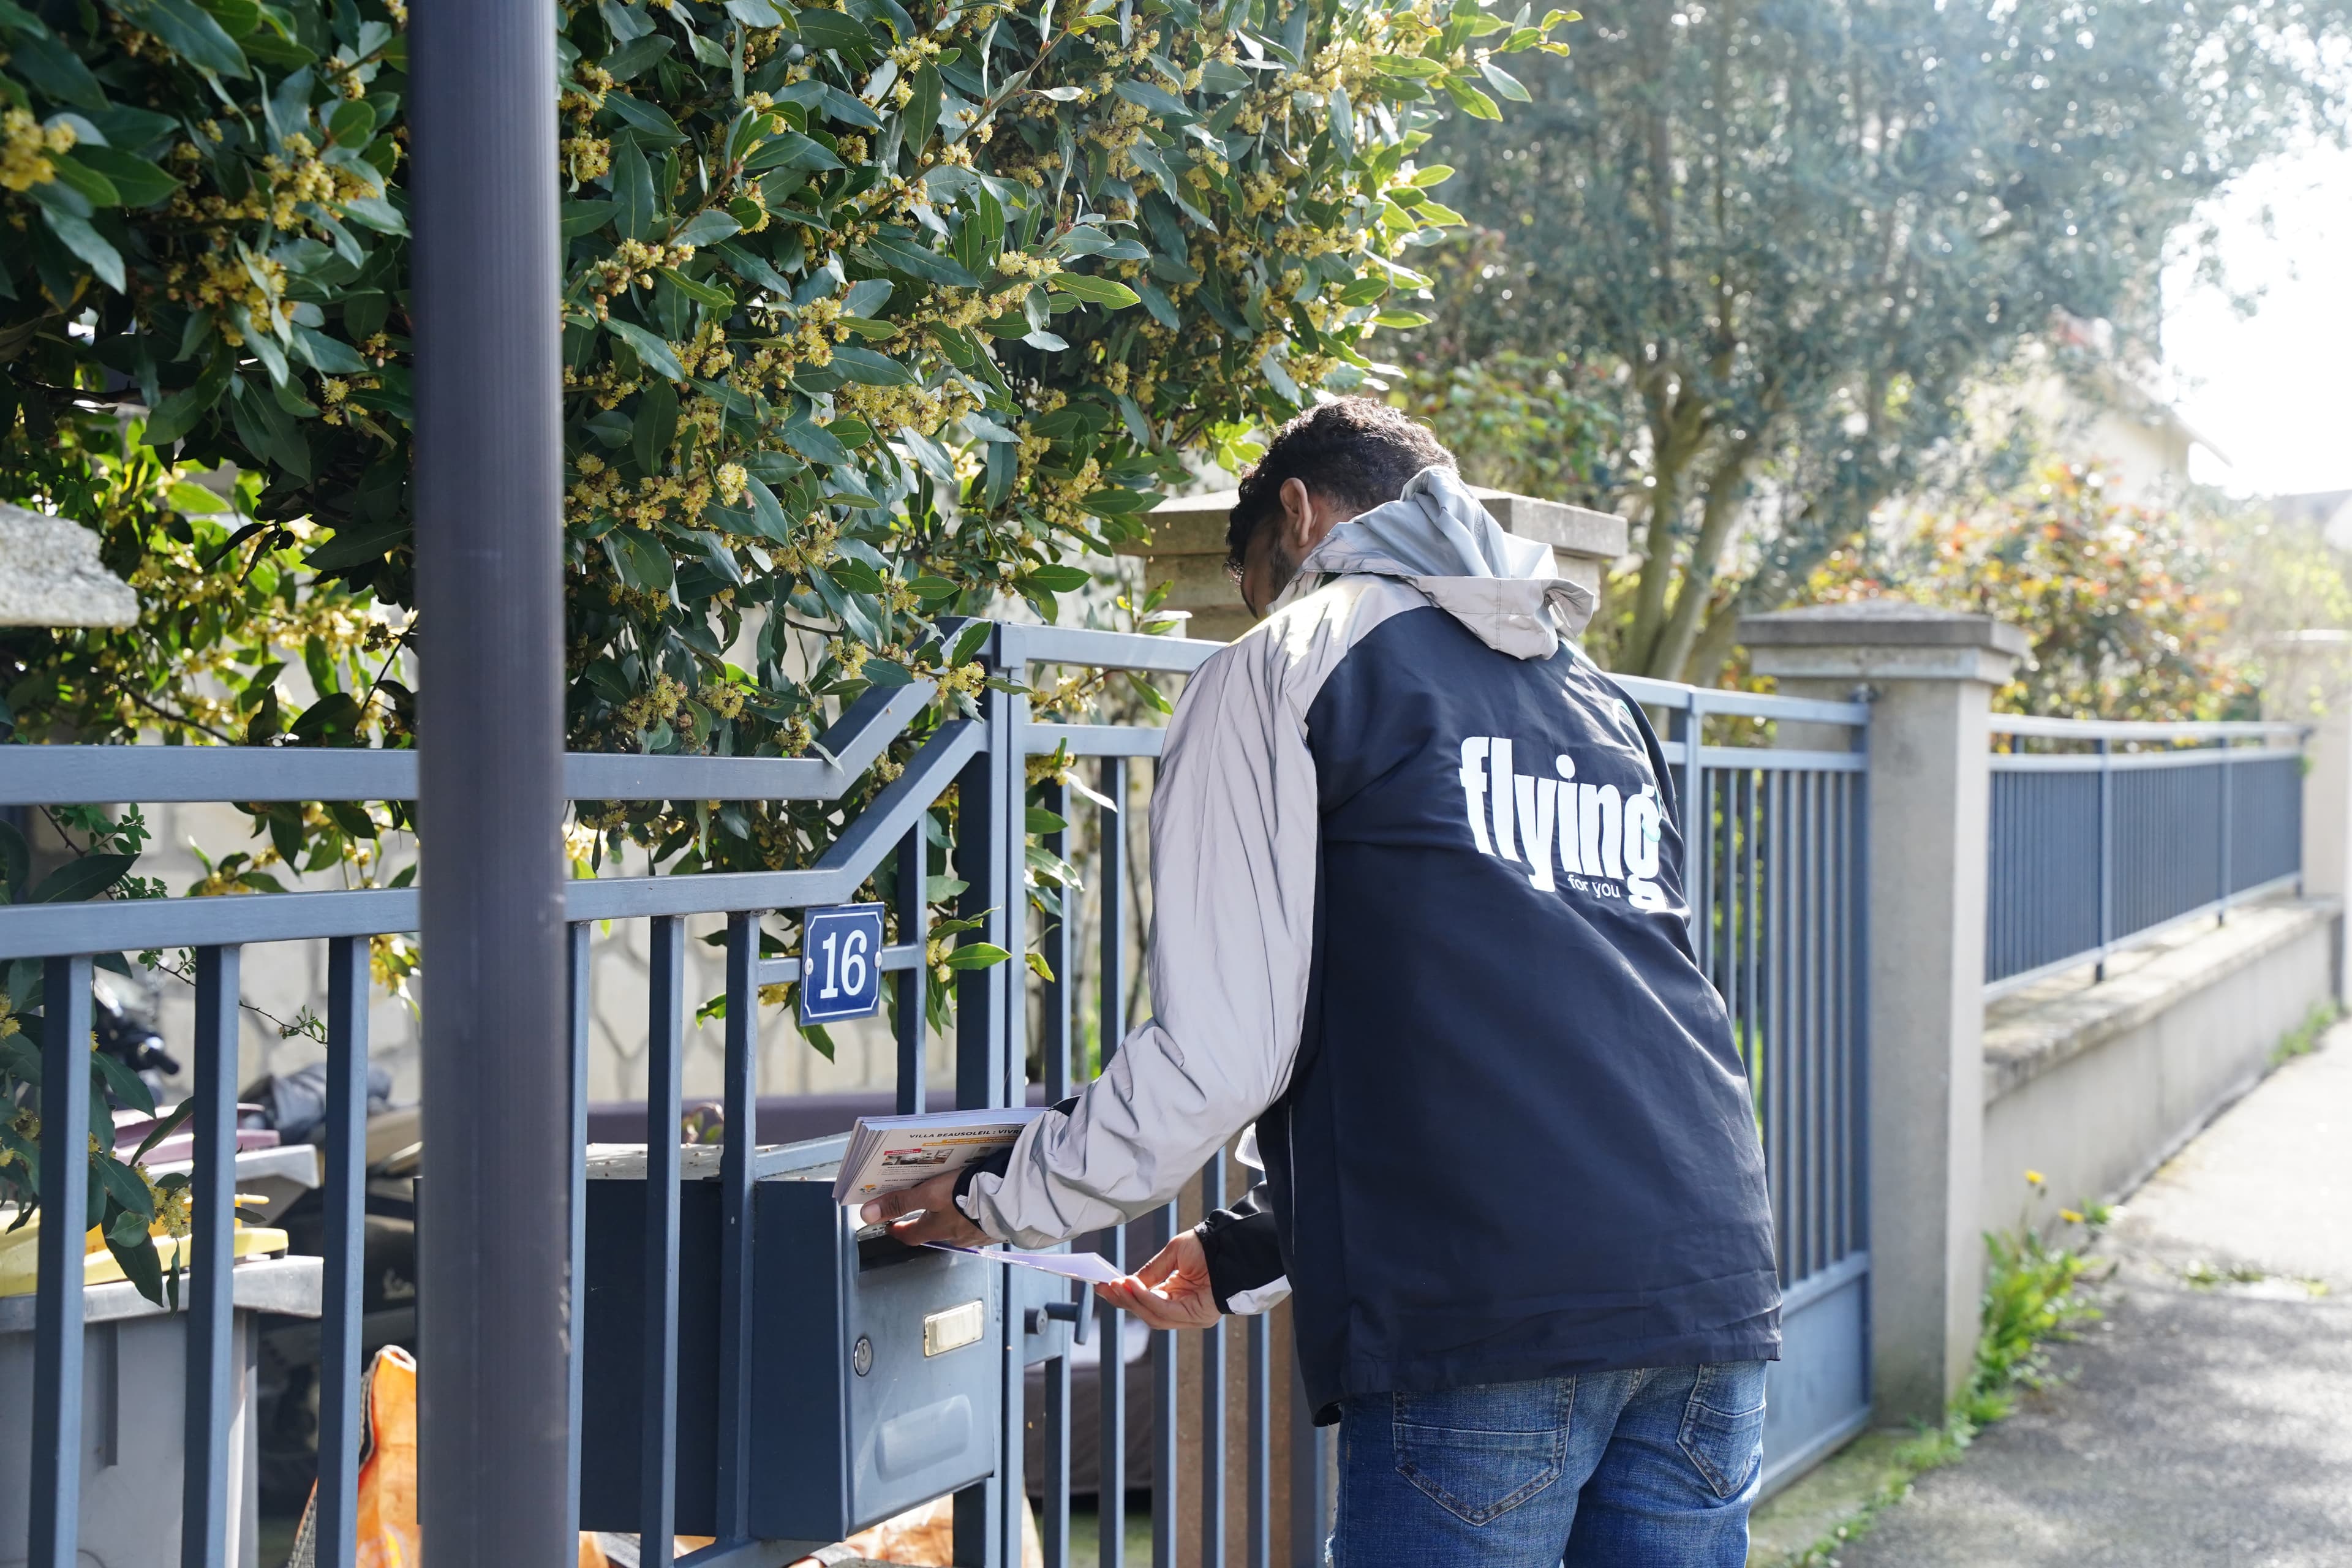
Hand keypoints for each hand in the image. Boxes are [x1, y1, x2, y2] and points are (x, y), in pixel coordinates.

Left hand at [859, 1170, 989, 1247]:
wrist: (1012, 1198)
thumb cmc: (969, 1195)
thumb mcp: (929, 1193)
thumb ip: (901, 1202)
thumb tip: (867, 1215)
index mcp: (937, 1229)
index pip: (910, 1235)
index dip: (897, 1230)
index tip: (889, 1226)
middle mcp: (956, 1236)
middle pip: (934, 1231)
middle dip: (925, 1221)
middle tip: (919, 1209)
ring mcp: (978, 1234)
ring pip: (958, 1228)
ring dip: (951, 1218)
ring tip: (951, 1202)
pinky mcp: (997, 1227)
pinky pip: (980, 1224)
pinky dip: (974, 1216)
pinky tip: (979, 1206)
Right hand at [1094, 1230, 1221, 1330]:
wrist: (1233, 1245)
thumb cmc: (1207, 1246)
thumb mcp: (1173, 1254)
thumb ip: (1152, 1271)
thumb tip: (1127, 1283)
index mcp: (1176, 1292)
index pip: (1146, 1300)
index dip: (1124, 1295)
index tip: (1103, 1286)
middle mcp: (1182, 1307)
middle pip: (1146, 1312)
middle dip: (1123, 1300)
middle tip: (1103, 1288)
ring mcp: (1190, 1315)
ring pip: (1152, 1316)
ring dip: (1132, 1301)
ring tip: (1115, 1286)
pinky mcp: (1196, 1317)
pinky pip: (1165, 1312)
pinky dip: (1147, 1300)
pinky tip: (1134, 1286)